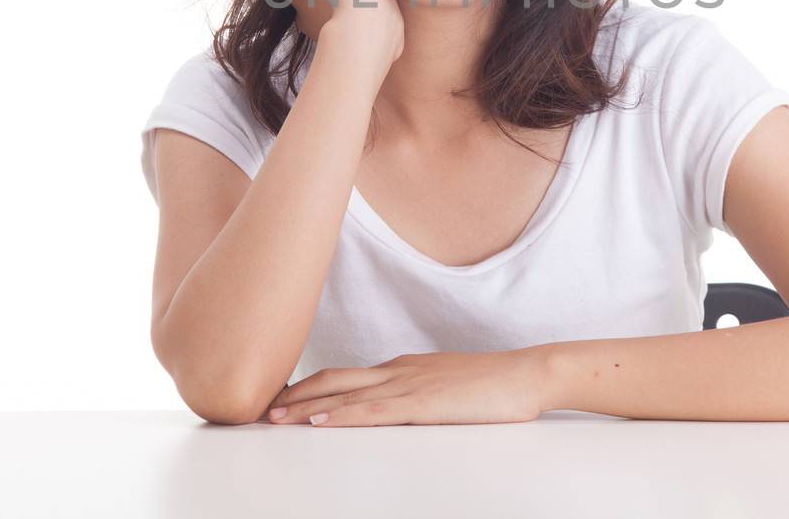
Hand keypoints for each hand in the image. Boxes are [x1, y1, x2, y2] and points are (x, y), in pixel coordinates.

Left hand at [257, 349, 552, 426]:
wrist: (528, 374)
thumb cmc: (495, 385)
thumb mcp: (446, 387)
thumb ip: (417, 394)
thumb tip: (395, 409)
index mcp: (403, 367)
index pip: (345, 375)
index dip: (309, 385)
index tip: (281, 398)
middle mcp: (398, 370)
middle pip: (333, 378)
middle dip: (294, 392)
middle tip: (259, 407)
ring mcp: (409, 384)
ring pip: (345, 393)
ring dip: (305, 405)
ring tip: (274, 417)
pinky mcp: (423, 403)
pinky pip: (373, 410)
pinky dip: (341, 415)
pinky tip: (319, 422)